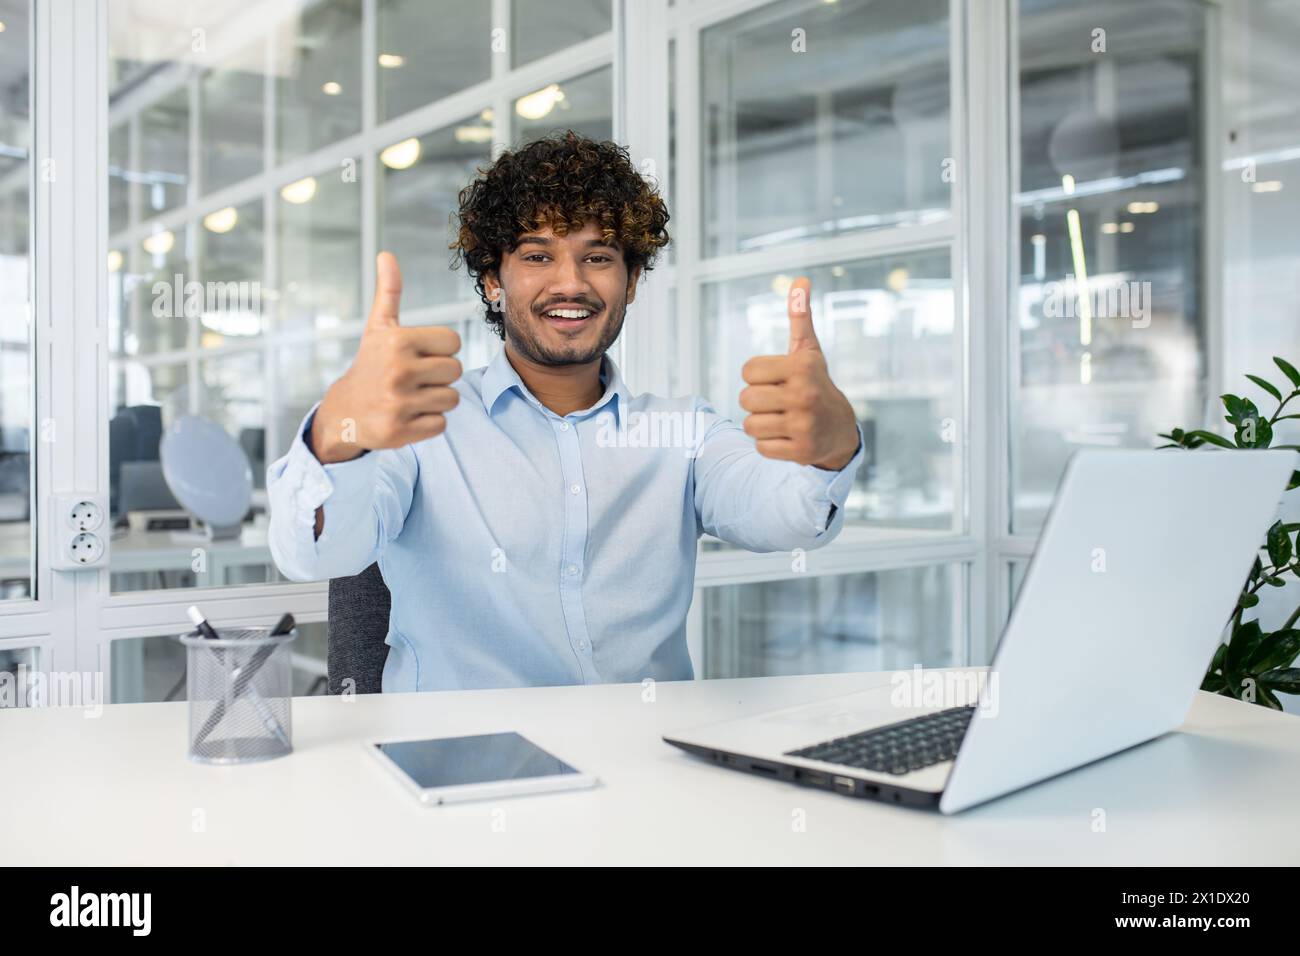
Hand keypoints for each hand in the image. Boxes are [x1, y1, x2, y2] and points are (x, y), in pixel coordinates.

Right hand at [311, 252, 461, 463]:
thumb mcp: (378, 328)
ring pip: (451, 399)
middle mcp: (398, 370)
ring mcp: (399, 403)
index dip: (440, 349)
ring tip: (410, 397)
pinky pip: (441, 424)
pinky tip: (407, 416)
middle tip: (414, 378)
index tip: (418, 355)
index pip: (454, 342)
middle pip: (456, 370)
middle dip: (440, 376)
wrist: (345, 412)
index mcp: (398, 341)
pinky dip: (429, 423)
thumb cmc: (371, 365)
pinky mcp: (400, 431)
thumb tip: (387, 255)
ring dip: (436, 400)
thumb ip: (389, 292)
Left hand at [739, 276, 859, 470]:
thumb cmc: (815, 384)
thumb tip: (800, 279)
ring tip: (782, 419)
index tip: (777, 379)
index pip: (747, 371)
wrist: (840, 429)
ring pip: (750, 425)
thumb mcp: (808, 351)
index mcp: (801, 368)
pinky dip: (768, 445)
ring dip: (761, 424)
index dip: (757, 376)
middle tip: (779, 402)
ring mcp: (804, 425)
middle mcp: (804, 395)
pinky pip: (760, 448)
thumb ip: (800, 316)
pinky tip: (787, 437)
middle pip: (745, 399)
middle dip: (757, 401)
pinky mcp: (801, 452)